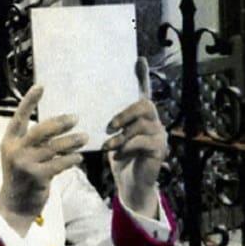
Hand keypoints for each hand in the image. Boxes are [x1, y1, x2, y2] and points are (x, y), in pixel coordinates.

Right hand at [0, 85, 87, 231]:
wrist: (14, 207)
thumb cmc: (21, 179)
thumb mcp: (19, 157)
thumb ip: (32, 142)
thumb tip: (57, 125)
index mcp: (9, 142)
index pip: (19, 117)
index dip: (29, 101)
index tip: (41, 86)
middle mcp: (15, 150)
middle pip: (40, 130)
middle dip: (60, 122)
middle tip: (76, 118)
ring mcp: (25, 164)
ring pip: (53, 147)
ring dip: (72, 141)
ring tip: (85, 137)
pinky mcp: (37, 177)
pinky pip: (59, 163)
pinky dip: (71, 159)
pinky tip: (79, 157)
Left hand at [102, 59, 167, 215]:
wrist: (131, 186)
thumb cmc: (120, 159)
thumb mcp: (112, 138)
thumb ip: (108, 124)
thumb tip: (85, 108)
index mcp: (142, 117)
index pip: (144, 92)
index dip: (142, 76)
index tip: (138, 59)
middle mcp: (154, 122)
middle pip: (144, 105)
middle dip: (125, 113)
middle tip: (109, 126)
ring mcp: (159, 135)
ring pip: (142, 124)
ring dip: (122, 135)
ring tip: (109, 146)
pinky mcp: (159, 150)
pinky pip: (142, 142)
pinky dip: (126, 147)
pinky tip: (117, 155)